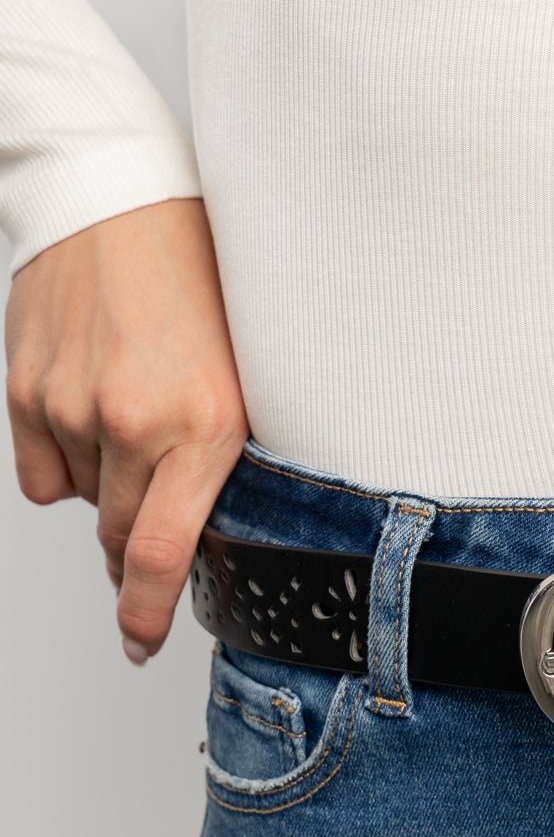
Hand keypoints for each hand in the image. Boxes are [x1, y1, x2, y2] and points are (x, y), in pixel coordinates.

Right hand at [4, 199, 248, 661]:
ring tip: (133, 409)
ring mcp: (70, 407)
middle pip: (122, 535)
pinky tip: (90, 406)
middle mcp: (134, 421)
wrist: (117, 193)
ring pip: (82, 500)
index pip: (165, 551)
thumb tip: (205, 531)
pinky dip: (64, 459)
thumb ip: (222, 449)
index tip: (142, 643)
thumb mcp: (244, 368)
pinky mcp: (25, 391)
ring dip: (106, 482)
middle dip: (138, 541)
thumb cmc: (196, 274)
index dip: (148, 612)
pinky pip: (40, 472)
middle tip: (156, 506)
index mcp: (205, 421)